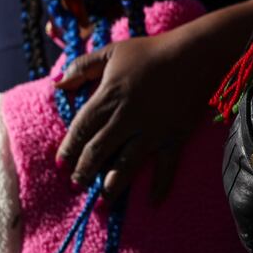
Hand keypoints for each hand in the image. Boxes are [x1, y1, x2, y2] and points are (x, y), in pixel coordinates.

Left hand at [54, 33, 200, 201]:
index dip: (69, 148)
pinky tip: (153, 201)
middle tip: (78, 184)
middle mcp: (126, 119)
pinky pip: (166, 167)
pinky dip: (161, 185)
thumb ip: (82, 66)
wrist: (195, 55)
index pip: (81, 128)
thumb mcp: (111, 51)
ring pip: (126, 164)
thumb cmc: (151, 51)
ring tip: (104, 200)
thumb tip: (57, 82)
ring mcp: (151, 131)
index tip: (61, 163)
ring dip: (112, 184)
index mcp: (108, 97)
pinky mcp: (174, 137)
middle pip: (98, 151)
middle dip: (85, 171)